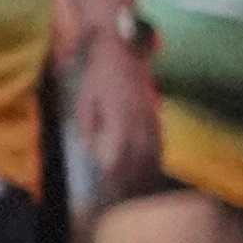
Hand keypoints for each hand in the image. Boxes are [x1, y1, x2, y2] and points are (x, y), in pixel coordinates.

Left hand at [69, 20, 164, 204]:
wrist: (119, 46)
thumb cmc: (96, 73)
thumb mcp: (83, 100)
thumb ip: (88, 126)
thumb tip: (90, 149)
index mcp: (118, 118)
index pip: (119, 156)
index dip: (115, 175)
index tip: (109, 189)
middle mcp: (137, 118)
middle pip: (139, 158)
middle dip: (133, 179)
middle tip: (125, 196)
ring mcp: (149, 112)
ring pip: (152, 149)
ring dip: (147, 169)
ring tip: (140, 187)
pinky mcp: (153, 107)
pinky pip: (158, 136)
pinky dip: (156, 153)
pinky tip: (153, 163)